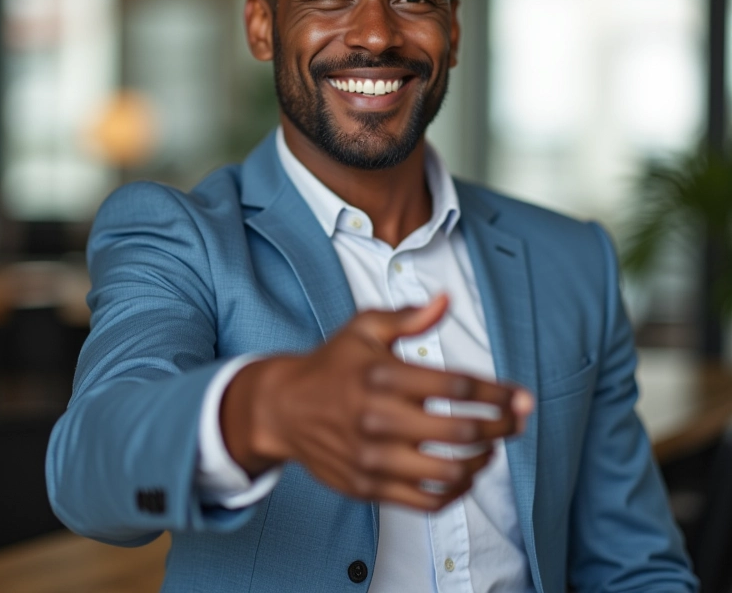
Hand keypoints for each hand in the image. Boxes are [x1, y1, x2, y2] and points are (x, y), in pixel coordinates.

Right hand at [221, 294, 532, 510]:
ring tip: (491, 447)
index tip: (519, 397)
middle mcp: (378, 418)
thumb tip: (446, 301)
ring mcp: (372, 457)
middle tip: (516, 420)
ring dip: (482, 460)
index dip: (497, 393)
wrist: (283, 408)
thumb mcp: (363, 328)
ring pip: (448, 471)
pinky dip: (456, 492)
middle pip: (461, 431)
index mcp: (381, 375)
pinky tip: (464, 475)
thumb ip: (407, 317)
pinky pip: (425, 501)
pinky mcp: (367, 485)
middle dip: (501, 426)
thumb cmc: (331, 364)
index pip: (456, 387)